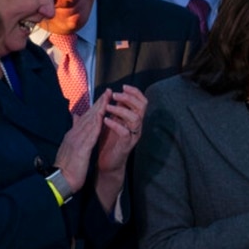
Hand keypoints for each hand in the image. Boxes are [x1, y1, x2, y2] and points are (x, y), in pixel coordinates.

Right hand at [54, 89, 109, 192]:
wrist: (61, 179)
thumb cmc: (68, 166)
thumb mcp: (71, 148)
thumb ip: (74, 134)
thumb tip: (76, 121)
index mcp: (73, 135)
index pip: (86, 118)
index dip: (95, 107)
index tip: (104, 98)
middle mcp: (74, 134)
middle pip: (88, 116)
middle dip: (99, 103)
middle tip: (107, 91)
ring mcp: (76, 140)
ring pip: (89, 121)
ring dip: (99, 109)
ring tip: (107, 99)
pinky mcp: (81, 148)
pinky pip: (89, 134)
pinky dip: (96, 124)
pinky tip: (102, 117)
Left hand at [95, 85, 147, 211]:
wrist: (106, 162)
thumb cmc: (107, 140)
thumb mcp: (109, 121)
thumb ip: (111, 109)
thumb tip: (107, 93)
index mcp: (133, 119)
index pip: (141, 101)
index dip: (135, 92)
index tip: (123, 86)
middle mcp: (136, 126)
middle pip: (142, 107)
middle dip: (129, 98)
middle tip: (116, 95)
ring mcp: (133, 135)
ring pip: (135, 118)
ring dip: (121, 110)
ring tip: (108, 107)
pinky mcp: (127, 145)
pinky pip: (125, 132)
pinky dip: (115, 124)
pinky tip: (106, 120)